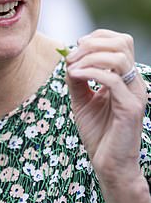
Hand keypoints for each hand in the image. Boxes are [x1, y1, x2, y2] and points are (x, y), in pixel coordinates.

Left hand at [66, 29, 150, 202]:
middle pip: (122, 42)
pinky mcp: (130, 108)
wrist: (108, 165)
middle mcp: (134, 83)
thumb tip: (68, 58)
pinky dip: (90, 72)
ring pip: (119, 57)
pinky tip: (74, 76)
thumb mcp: (82, 100)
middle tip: (71, 56)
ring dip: (89, 57)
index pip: (120, 41)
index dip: (96, 37)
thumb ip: (77, 78)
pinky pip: (112, 80)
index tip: (75, 48)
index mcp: (126, 78)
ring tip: (72, 67)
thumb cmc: (98, 133)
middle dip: (92, 43)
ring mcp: (135, 94)